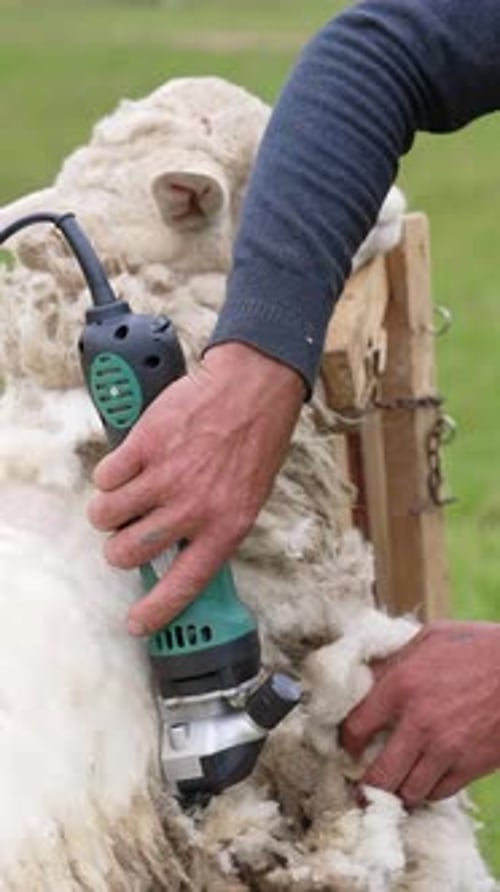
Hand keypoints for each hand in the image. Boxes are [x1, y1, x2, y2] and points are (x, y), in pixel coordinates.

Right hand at [87, 342, 304, 634]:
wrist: (252, 388)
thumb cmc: (253, 443)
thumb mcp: (247, 498)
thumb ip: (214, 529)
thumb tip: (177, 556)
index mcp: (226, 526)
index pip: (184, 584)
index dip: (156, 611)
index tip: (136, 623)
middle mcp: (194, 507)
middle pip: (128, 552)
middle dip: (119, 549)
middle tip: (127, 533)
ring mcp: (166, 476)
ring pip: (106, 516)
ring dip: (107, 512)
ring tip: (122, 498)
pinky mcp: (145, 445)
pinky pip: (105, 477)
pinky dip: (109, 476)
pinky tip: (126, 467)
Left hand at [341, 620, 499, 806]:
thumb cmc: (478, 645)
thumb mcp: (429, 638)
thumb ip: (394, 661)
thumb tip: (363, 677)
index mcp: (402, 684)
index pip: (355, 728)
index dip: (345, 742)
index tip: (348, 746)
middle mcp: (420, 722)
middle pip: (378, 775)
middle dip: (367, 784)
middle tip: (363, 783)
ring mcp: (448, 748)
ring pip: (408, 792)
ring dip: (399, 789)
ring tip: (395, 781)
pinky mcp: (472, 765)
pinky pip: (439, 793)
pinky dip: (428, 789)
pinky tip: (425, 776)